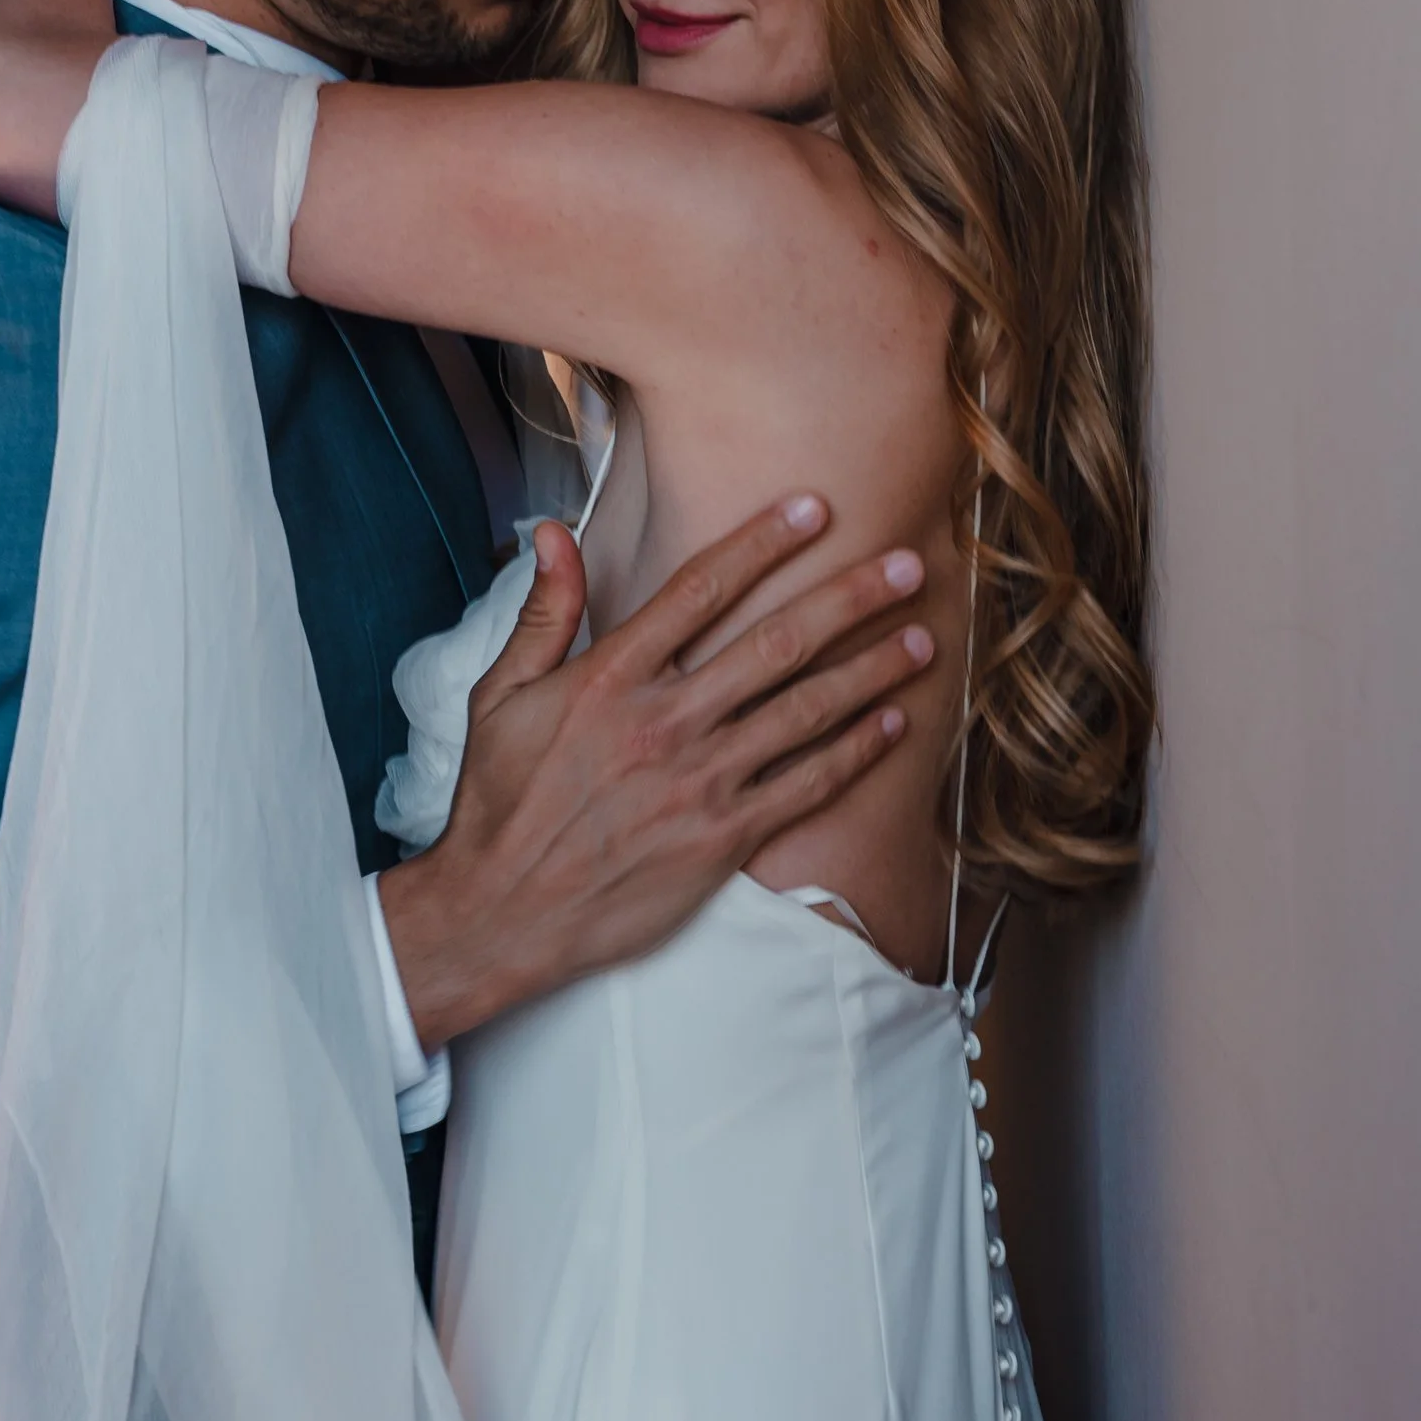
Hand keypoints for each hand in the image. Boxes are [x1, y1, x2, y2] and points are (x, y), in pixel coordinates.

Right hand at [377, 496, 927, 1048]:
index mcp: (611, 677)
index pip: (701, 590)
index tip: (815, 507)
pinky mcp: (722, 839)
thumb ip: (543, 610)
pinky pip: (805, 787)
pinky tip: (892, 724)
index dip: (763, 542)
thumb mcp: (500, 695)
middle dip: (849, 599)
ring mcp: (699, 781)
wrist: (501, 912)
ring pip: (805, 711)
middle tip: (906, 565)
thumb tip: (555, 531)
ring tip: (922, 639)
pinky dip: (854, 753)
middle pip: (776, 642)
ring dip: (870, 671)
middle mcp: (665, 721)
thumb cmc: (499, 801)